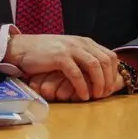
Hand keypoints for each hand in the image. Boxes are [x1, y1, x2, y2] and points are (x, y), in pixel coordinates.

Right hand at [5, 34, 119, 100]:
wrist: (23, 48)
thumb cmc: (46, 53)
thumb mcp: (69, 52)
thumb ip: (83, 58)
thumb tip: (99, 75)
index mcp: (86, 42)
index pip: (110, 56)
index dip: (114, 72)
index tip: (111, 87)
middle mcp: (82, 44)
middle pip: (106, 61)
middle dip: (108, 79)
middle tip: (105, 94)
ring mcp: (71, 49)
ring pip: (95, 66)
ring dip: (98, 83)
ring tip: (96, 96)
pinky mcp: (60, 57)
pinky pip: (76, 74)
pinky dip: (82, 86)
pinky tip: (83, 96)